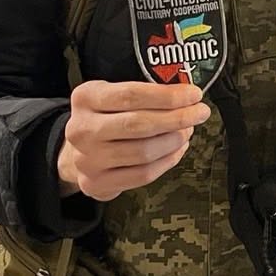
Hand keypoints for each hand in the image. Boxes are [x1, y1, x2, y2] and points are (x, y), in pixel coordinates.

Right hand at [57, 80, 210, 200]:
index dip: (168, 96)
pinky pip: (143, 174)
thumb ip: (145, 93)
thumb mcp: (113, 95)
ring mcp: (87, 159)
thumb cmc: (104, 118)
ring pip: (144, 152)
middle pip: (139, 125)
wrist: (76, 152)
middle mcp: (82, 129)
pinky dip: (168, 161)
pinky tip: (177, 149)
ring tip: (187, 131)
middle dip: (177, 118)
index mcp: (85, 98)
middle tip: (199, 113)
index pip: (132, 95)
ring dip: (175, 140)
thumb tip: (186, 95)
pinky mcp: (97, 183)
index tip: (194, 94)